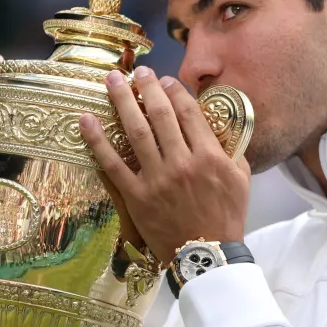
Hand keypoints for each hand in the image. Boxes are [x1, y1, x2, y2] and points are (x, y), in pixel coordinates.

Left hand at [80, 66, 250, 264]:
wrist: (206, 255)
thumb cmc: (226, 217)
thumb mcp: (241, 179)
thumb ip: (231, 148)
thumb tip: (221, 123)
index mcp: (209, 156)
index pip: (188, 113)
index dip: (175, 91)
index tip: (164, 80)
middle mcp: (182, 163)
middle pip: (161, 115)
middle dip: (147, 88)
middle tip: (137, 71)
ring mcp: (156, 179)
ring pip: (136, 132)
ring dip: (121, 103)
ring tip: (111, 80)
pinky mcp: (136, 196)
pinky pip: (112, 164)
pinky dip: (97, 141)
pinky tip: (86, 120)